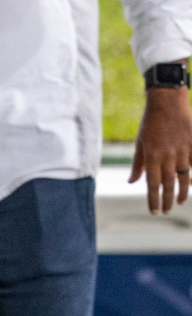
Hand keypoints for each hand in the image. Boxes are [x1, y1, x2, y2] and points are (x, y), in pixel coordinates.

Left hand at [130, 86, 191, 213]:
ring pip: (184, 177)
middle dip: (167, 200)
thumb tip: (132, 182)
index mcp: (151, 156)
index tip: (154, 212)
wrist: (167, 103)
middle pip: (168, 184)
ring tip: (180, 202)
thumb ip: (138, 164)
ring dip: (182, 192)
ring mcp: (182, 151)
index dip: (153, 199)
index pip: (152, 184)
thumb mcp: (140, 142)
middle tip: (166, 211)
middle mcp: (167, 156)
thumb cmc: (151, 123)